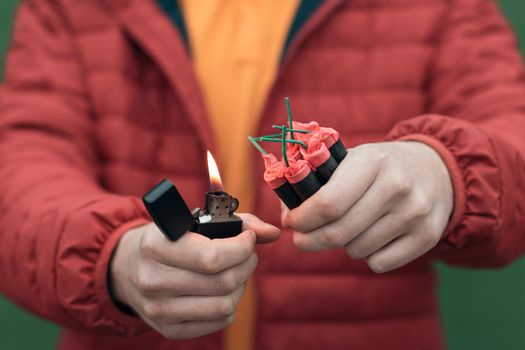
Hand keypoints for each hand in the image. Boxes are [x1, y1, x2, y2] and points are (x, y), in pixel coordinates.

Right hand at [110, 213, 278, 338]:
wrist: (128, 267)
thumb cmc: (169, 238)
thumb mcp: (193, 220)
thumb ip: (238, 221)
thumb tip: (272, 233)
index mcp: (156, 246)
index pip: (211, 257)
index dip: (241, 248)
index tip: (248, 238)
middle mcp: (153, 281)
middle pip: (223, 282)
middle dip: (247, 264)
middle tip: (247, 253)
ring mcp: (159, 310)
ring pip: (225, 305)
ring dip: (242, 285)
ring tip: (237, 270)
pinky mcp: (169, 329)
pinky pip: (219, 321)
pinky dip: (231, 303)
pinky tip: (224, 289)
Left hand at [282, 141, 452, 272]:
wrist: (435, 169)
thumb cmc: (379, 166)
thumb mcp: (352, 158)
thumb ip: (316, 181)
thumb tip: (287, 215)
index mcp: (371, 161)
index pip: (327, 204)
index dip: (302, 219)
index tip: (292, 222)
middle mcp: (397, 186)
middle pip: (338, 233)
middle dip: (311, 240)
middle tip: (303, 238)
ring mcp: (415, 213)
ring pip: (356, 250)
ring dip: (342, 245)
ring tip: (348, 228)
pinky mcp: (428, 236)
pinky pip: (379, 263)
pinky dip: (367, 256)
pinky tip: (372, 236)